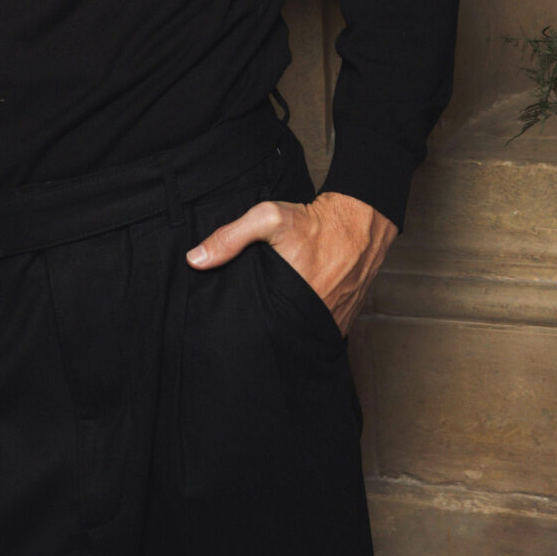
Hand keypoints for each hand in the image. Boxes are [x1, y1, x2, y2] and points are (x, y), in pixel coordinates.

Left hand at [184, 189, 395, 332]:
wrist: (361, 220)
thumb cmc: (315, 222)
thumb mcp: (268, 219)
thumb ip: (230, 238)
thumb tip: (195, 260)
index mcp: (291, 302)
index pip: (261, 330)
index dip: (247, 328)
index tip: (235, 322)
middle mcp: (314, 317)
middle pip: (282, 336)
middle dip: (267, 332)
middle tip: (252, 321)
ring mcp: (333, 321)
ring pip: (303, 336)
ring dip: (290, 330)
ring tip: (274, 321)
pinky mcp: (346, 318)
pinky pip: (322, 331)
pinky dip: (310, 326)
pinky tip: (297, 315)